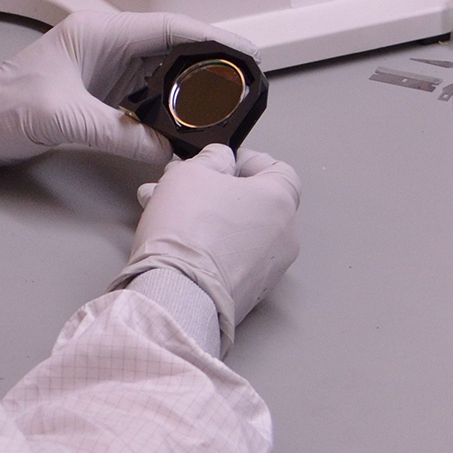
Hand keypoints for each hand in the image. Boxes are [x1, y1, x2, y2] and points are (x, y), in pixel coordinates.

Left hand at [0, 11, 258, 171]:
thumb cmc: (2, 108)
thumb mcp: (62, 120)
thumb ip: (118, 135)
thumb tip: (167, 152)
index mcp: (98, 33)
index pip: (168, 27)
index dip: (213, 37)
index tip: (247, 53)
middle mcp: (106, 43)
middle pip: (174, 46)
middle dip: (211, 63)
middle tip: (246, 86)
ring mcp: (105, 67)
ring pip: (164, 71)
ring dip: (193, 87)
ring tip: (227, 107)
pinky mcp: (102, 91)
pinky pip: (147, 94)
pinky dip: (170, 106)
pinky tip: (188, 124)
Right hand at [112, 144, 300, 353]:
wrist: (180, 291)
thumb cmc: (188, 228)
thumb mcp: (191, 172)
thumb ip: (212, 159)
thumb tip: (221, 160)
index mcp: (279, 200)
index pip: (278, 170)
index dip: (246, 161)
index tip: (219, 162)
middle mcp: (285, 235)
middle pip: (253, 201)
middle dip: (216, 190)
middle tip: (183, 186)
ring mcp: (271, 268)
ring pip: (239, 230)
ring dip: (209, 217)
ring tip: (167, 213)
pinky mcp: (252, 293)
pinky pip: (234, 258)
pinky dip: (212, 247)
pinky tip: (179, 242)